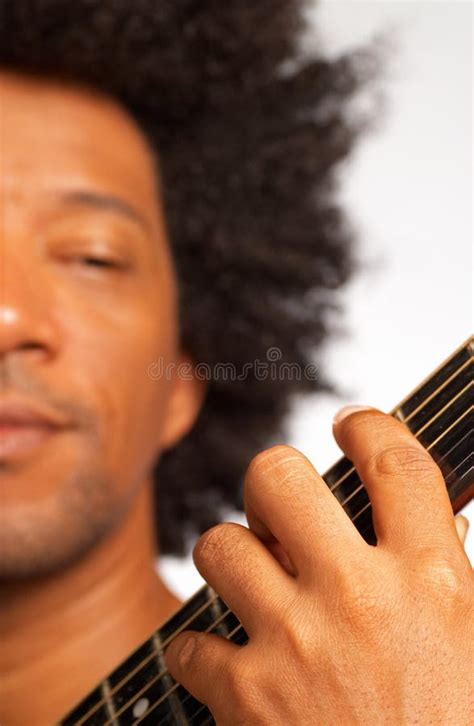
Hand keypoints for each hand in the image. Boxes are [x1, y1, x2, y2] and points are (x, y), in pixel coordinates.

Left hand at [165, 407, 473, 724]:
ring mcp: (294, 645)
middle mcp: (358, 598)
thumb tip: (438, 520)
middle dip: (276, 478)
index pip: (395, 461)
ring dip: (234, 556)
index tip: (352, 423)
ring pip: (221, 544)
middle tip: (283, 502)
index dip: (369, 425)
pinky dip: (203, 648)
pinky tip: (229, 662)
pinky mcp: (245, 701)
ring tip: (255, 580)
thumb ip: (454, 572)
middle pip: (281, 476)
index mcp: (433, 580)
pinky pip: (192, 641)